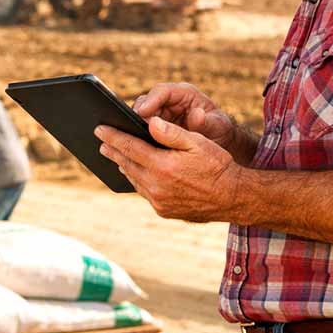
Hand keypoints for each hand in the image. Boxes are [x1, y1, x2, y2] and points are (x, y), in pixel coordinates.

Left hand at [95, 117, 241, 222]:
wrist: (233, 197)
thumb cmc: (217, 165)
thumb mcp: (198, 142)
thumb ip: (172, 132)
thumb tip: (150, 122)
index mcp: (163, 166)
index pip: (130, 147)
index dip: (113, 137)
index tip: (99, 129)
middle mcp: (157, 186)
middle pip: (127, 164)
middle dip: (113, 151)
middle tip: (101, 141)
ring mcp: (159, 201)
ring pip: (134, 179)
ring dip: (123, 165)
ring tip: (115, 155)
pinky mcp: (163, 210)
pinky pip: (144, 192)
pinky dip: (137, 179)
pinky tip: (134, 172)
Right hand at [133, 82, 237, 147]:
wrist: (219, 140)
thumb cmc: (219, 129)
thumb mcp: (217, 126)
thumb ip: (207, 122)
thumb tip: (197, 115)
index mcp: (184, 93)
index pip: (162, 91)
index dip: (150, 101)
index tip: (142, 113)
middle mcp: (169, 100)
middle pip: (146, 102)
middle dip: (137, 115)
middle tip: (130, 129)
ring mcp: (161, 112)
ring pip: (140, 115)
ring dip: (134, 126)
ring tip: (128, 139)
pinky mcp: (156, 125)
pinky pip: (142, 127)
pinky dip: (136, 135)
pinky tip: (132, 146)